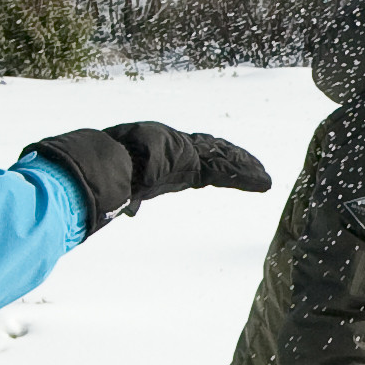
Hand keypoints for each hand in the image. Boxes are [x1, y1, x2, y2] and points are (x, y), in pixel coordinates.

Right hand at [27, 122, 276, 231]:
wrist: (101, 164)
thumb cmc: (100, 176)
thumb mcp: (117, 190)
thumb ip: (125, 199)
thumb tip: (127, 212)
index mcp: (160, 160)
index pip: (189, 162)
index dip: (209, 166)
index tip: (222, 172)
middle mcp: (174, 152)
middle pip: (211, 156)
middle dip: (232, 163)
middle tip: (254, 173)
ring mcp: (185, 152)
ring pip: (222, 159)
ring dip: (244, 168)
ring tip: (264, 178)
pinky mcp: (192, 159)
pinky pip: (224, 168)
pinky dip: (244, 175)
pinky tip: (262, 183)